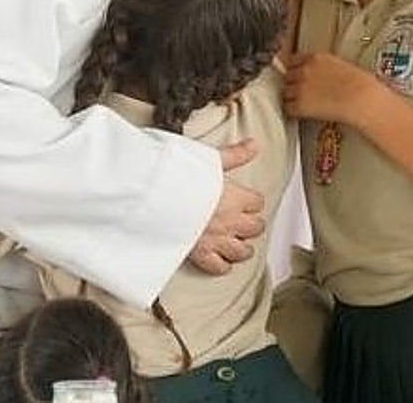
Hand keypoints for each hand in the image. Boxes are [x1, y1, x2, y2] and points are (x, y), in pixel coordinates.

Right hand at [188, 140, 264, 275]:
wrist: (155, 198)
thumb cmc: (179, 177)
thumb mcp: (209, 158)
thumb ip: (235, 154)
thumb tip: (254, 145)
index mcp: (235, 198)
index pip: (257, 203)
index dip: (252, 200)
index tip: (246, 199)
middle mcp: (231, 221)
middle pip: (255, 228)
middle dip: (251, 224)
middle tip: (244, 219)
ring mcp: (217, 240)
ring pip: (243, 251)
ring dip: (242, 246)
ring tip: (238, 241)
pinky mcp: (202, 254)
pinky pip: (220, 267)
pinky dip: (223, 264)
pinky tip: (221, 259)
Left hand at [283, 52, 379, 124]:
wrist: (362, 99)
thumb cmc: (360, 85)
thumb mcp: (340, 65)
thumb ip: (323, 66)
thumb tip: (318, 74)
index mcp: (315, 58)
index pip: (292, 60)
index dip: (295, 70)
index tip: (297, 75)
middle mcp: (304, 71)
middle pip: (286, 76)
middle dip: (292, 83)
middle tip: (302, 92)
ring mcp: (300, 88)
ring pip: (285, 92)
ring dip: (292, 98)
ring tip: (305, 103)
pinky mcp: (299, 105)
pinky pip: (288, 108)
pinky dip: (294, 111)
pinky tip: (305, 112)